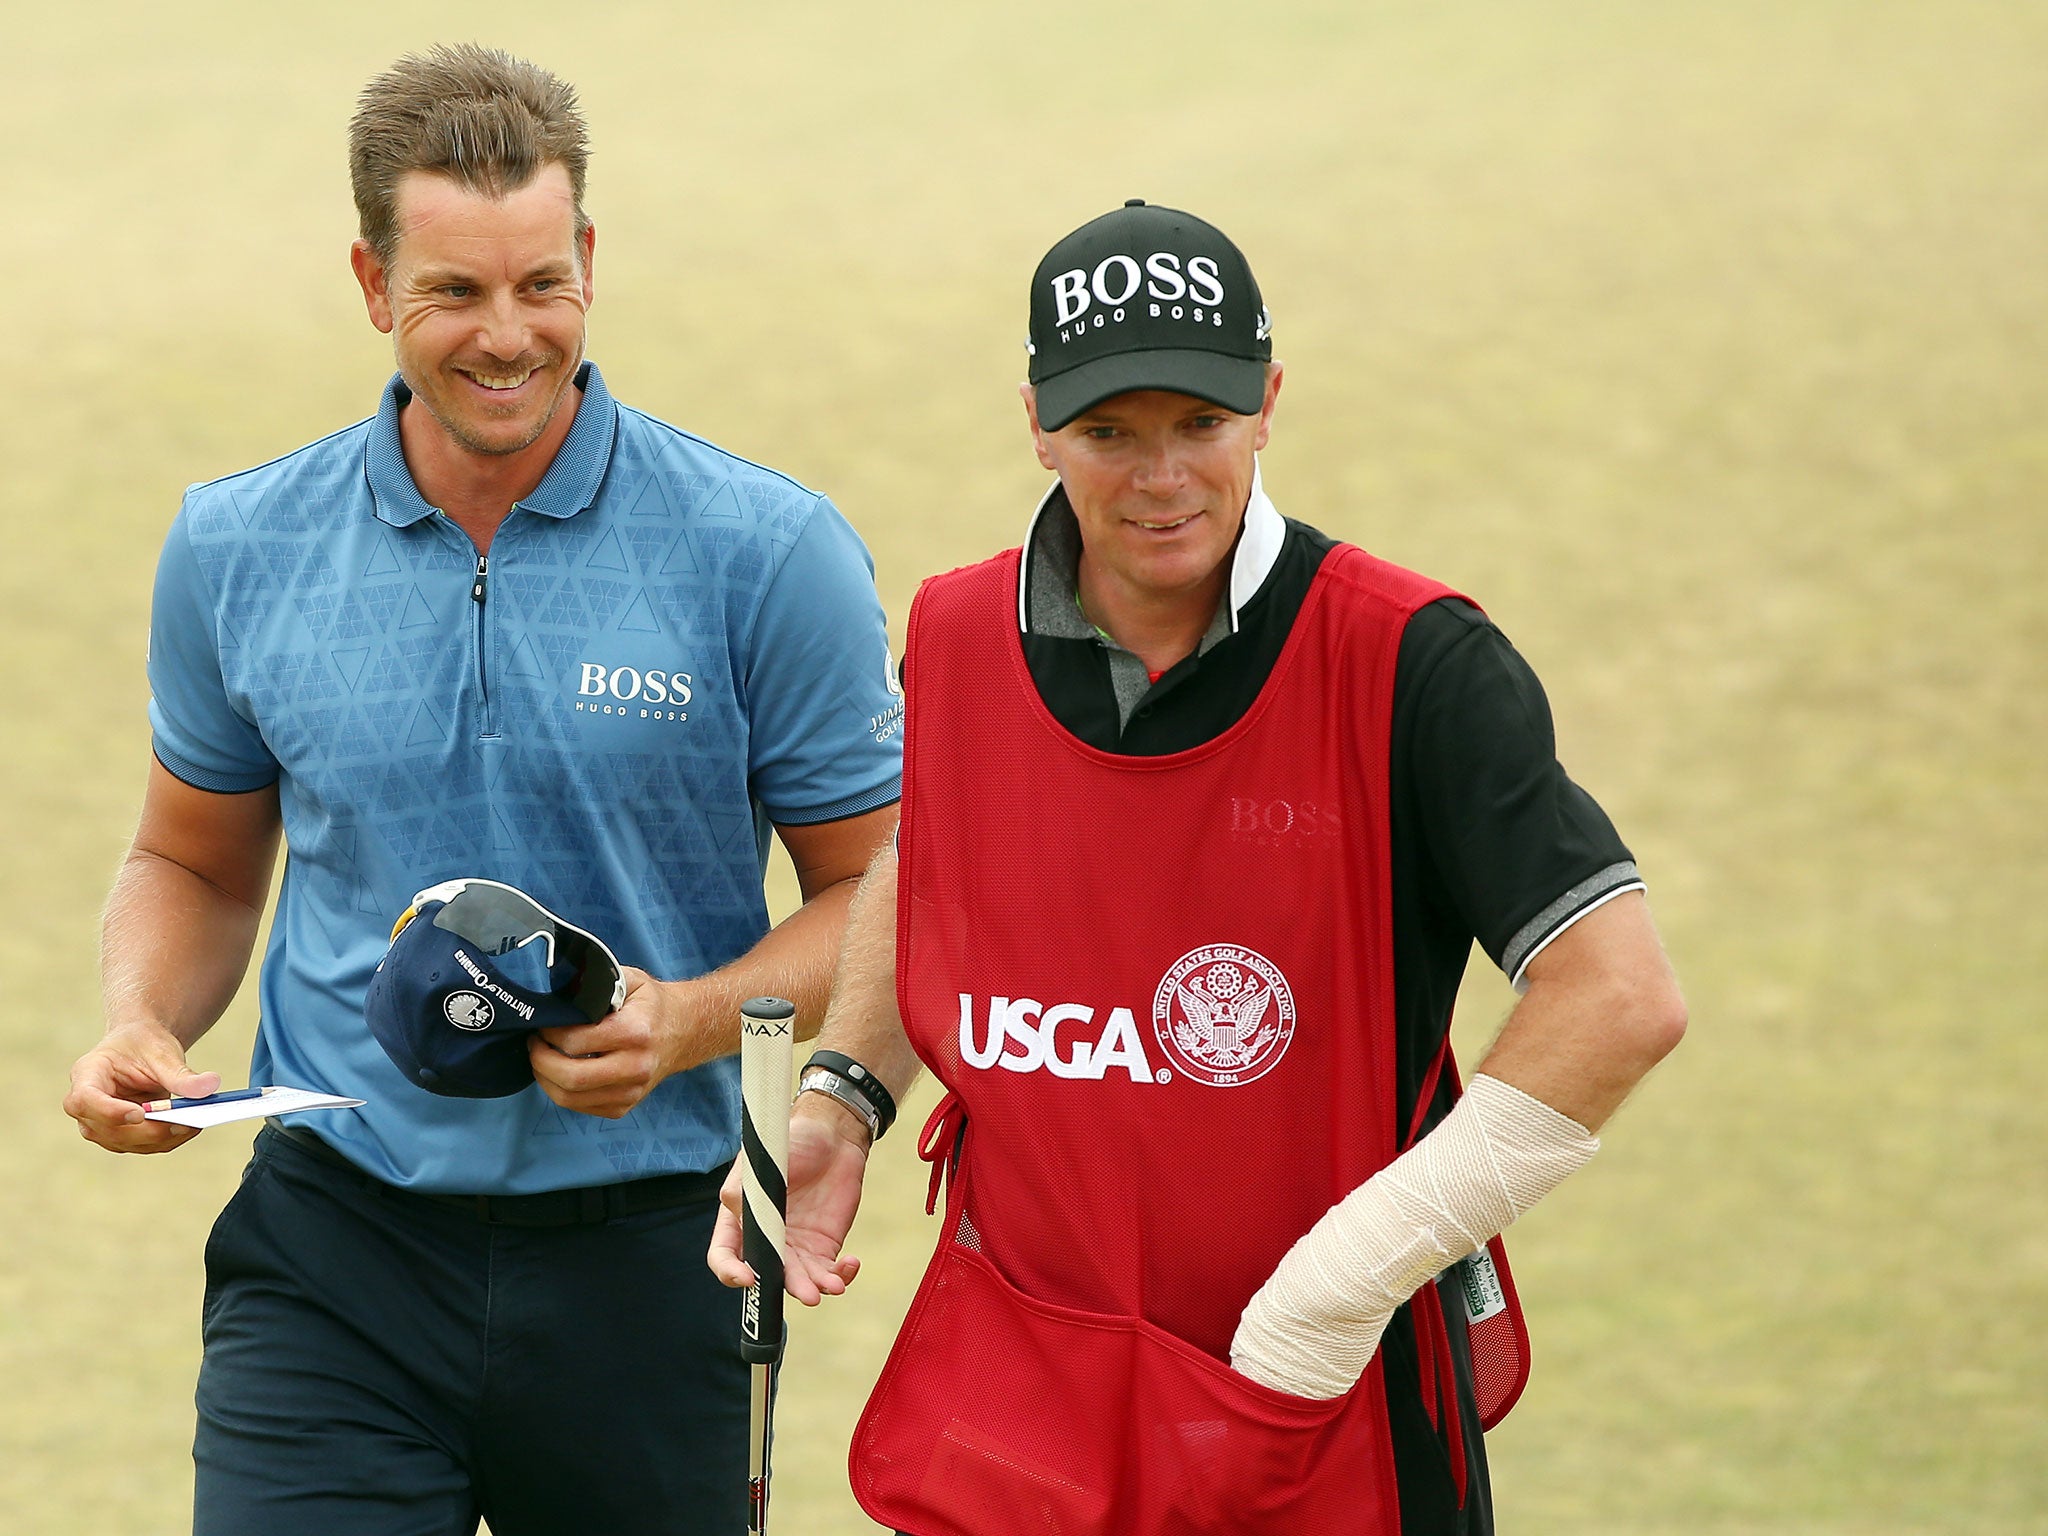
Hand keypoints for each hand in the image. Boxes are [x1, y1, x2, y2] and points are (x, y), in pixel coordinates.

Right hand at [64, 1021, 221, 1153]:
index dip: (109, 1111)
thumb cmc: (144, 1045)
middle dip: (149, 1130)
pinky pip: (142, 1145)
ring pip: (126, 1143)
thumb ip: (180, 1074)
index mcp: (87, 1075)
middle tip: (185, 1123)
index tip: (139, 1113)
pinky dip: (167, 1140)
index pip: (85, 1100)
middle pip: (109, 1129)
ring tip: (194, 1124)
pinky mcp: (118, 1136)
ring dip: (161, 1138)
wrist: (141, 1048)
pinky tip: (189, 1128)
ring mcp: (99, 1124)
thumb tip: (210, 1086)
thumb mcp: (162, 1052)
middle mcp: (85, 1105)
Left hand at [529, 967, 717, 1118]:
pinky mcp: (625, 1106)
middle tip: (534, 1045)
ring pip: (570, 1098)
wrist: (684, 1031)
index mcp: (635, 1032)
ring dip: (546, 1079)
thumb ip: (594, 984)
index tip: (543, 1025)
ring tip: (542, 1059)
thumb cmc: (651, 1005)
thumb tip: (558, 995)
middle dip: (540, 1061)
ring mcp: (632, 1091)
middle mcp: (635, 1066)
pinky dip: (562, 1092)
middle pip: (570, 1078)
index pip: (575, 1042)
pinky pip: (580, 1107)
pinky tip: (560, 1073)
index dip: (549, 1035)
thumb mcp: (628, 980)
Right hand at [708, 1094, 870, 1304]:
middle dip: (787, 1286)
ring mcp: (795, 1246)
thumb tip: (742, 1225)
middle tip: (807, 1293)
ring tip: (833, 1286)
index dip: (730, 1271)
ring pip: (800, 1280)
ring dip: (815, 1288)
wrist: (832, 1134)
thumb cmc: (789, 1142)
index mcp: (739, 1220)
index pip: (724, 1255)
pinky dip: (840, 1275)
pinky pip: (828, 1272)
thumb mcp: (760, 1163)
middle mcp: (765, 1239)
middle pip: (768, 1275)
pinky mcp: (823, 1246)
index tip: (747, 1278)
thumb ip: (745, 1196)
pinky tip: (850, 1264)